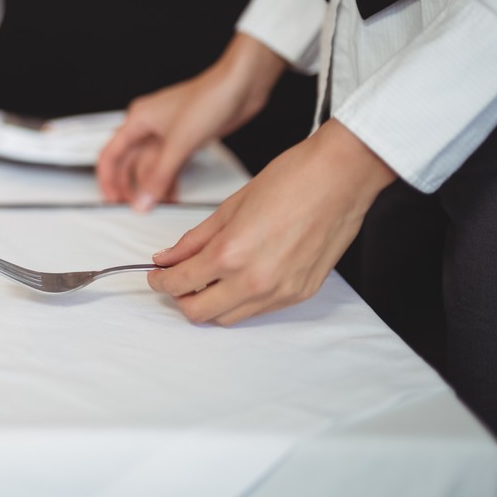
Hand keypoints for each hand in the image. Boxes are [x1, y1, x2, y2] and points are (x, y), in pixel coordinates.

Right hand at [96, 33, 285, 208]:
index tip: (111, 201)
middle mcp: (148, 125)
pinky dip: (169, 179)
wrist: (240, 86)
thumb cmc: (208, 99)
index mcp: (138, 120)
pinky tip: (173, 194)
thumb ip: (159, 176)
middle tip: (132, 207)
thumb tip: (142, 201)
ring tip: (154, 205)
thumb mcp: (179, 144)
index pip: (111, 155)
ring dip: (151, 185)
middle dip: (129, 186)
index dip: (108, 180)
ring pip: (150, 164)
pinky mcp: (184, 138)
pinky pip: (169, 164)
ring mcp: (167, 132)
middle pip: (128, 161)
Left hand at [145, 119, 396, 324]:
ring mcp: (280, 292)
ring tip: (206, 278)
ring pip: (229, 318)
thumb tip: (167, 257)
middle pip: (199, 312)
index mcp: (231, 254)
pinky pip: (259, 310)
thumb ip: (195, 239)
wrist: (340, 178)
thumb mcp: (229, 207)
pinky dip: (240, 300)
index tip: (156, 273)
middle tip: (176, 279)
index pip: (180, 283)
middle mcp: (255, 281)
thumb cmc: (289, 181)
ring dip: (210, 303)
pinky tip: (238, 277)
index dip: (160, 280)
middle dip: (180, 298)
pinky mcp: (300, 294)